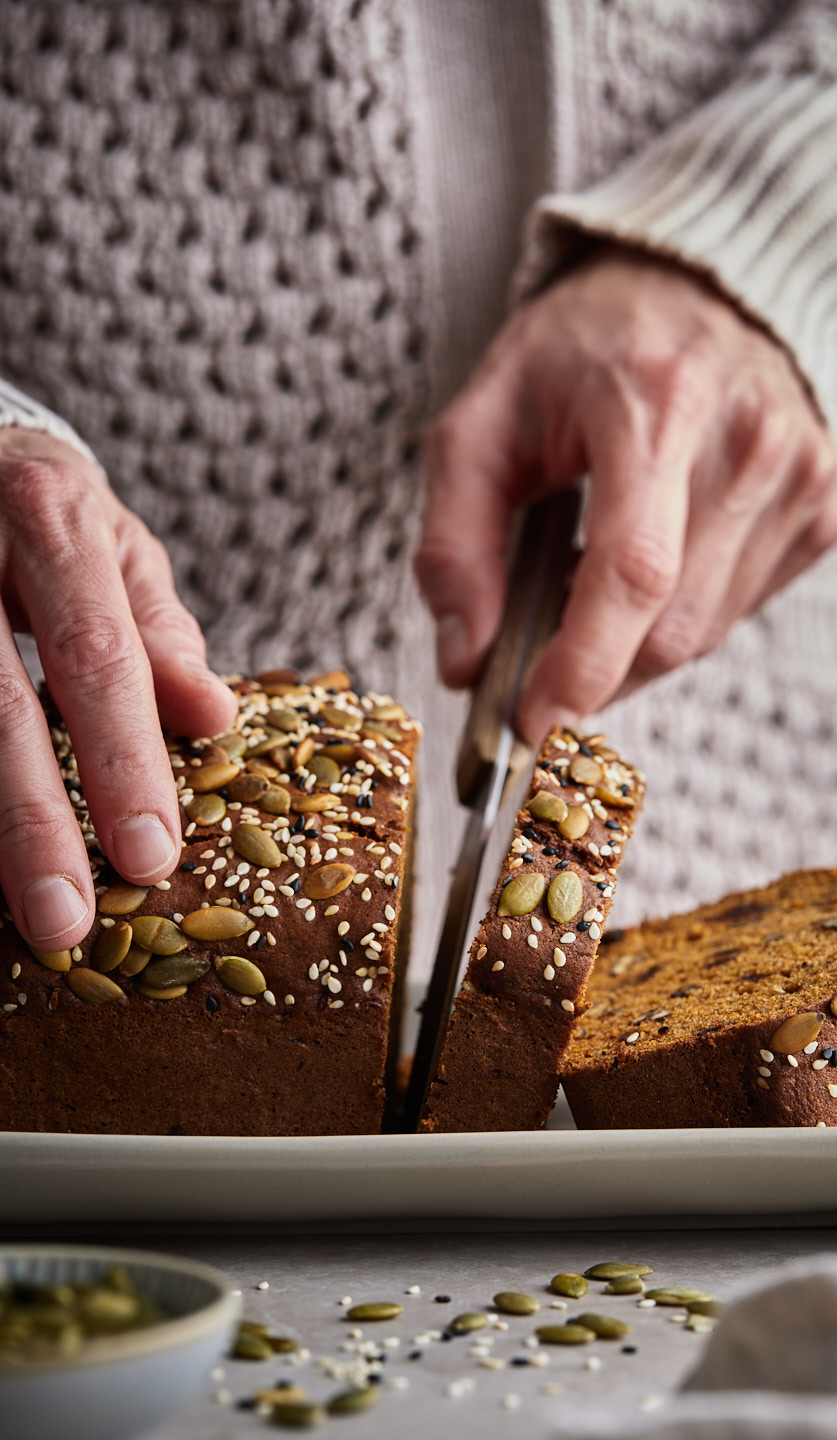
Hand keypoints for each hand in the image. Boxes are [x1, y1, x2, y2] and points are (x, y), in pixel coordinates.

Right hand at [0, 428, 234, 950]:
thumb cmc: (51, 518)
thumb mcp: (120, 551)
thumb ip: (160, 633)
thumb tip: (214, 716)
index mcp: (52, 520)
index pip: (95, 655)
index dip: (121, 758)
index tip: (150, 857)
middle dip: (30, 822)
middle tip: (64, 921)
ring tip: (17, 910)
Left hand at [416, 247, 836, 744]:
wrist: (702, 286)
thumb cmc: (581, 351)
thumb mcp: (482, 419)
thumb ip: (455, 541)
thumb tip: (467, 662)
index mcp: (657, 402)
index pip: (632, 572)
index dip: (581, 667)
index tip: (531, 724)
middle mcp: (749, 438)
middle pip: (672, 626)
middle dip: (594, 669)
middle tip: (537, 652)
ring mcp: (802, 476)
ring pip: (707, 635)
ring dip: (634, 642)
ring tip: (593, 572)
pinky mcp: (827, 509)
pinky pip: (742, 614)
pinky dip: (682, 615)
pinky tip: (660, 557)